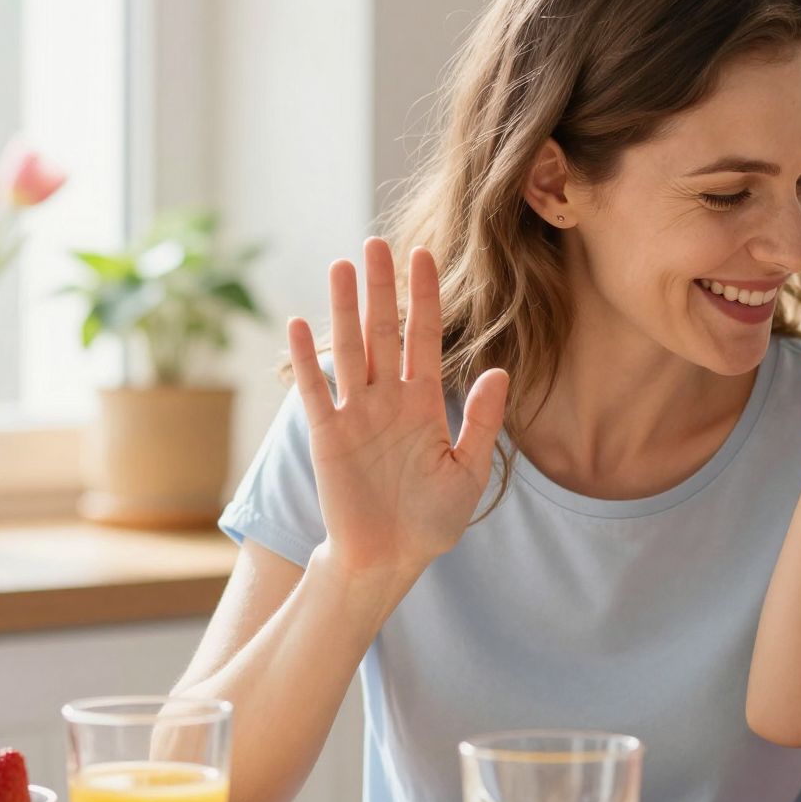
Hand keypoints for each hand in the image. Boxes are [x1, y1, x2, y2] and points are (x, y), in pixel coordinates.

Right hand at [286, 239, 508, 578]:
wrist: (389, 559)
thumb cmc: (431, 520)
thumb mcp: (468, 470)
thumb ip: (482, 420)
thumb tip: (500, 370)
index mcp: (423, 403)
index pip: (424, 338)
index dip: (424, 297)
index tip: (425, 256)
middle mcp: (387, 400)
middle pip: (384, 333)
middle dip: (382, 288)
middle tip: (377, 242)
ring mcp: (355, 415)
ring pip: (351, 351)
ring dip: (345, 309)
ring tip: (342, 266)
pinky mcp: (327, 436)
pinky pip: (316, 392)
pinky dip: (307, 360)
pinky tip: (300, 323)